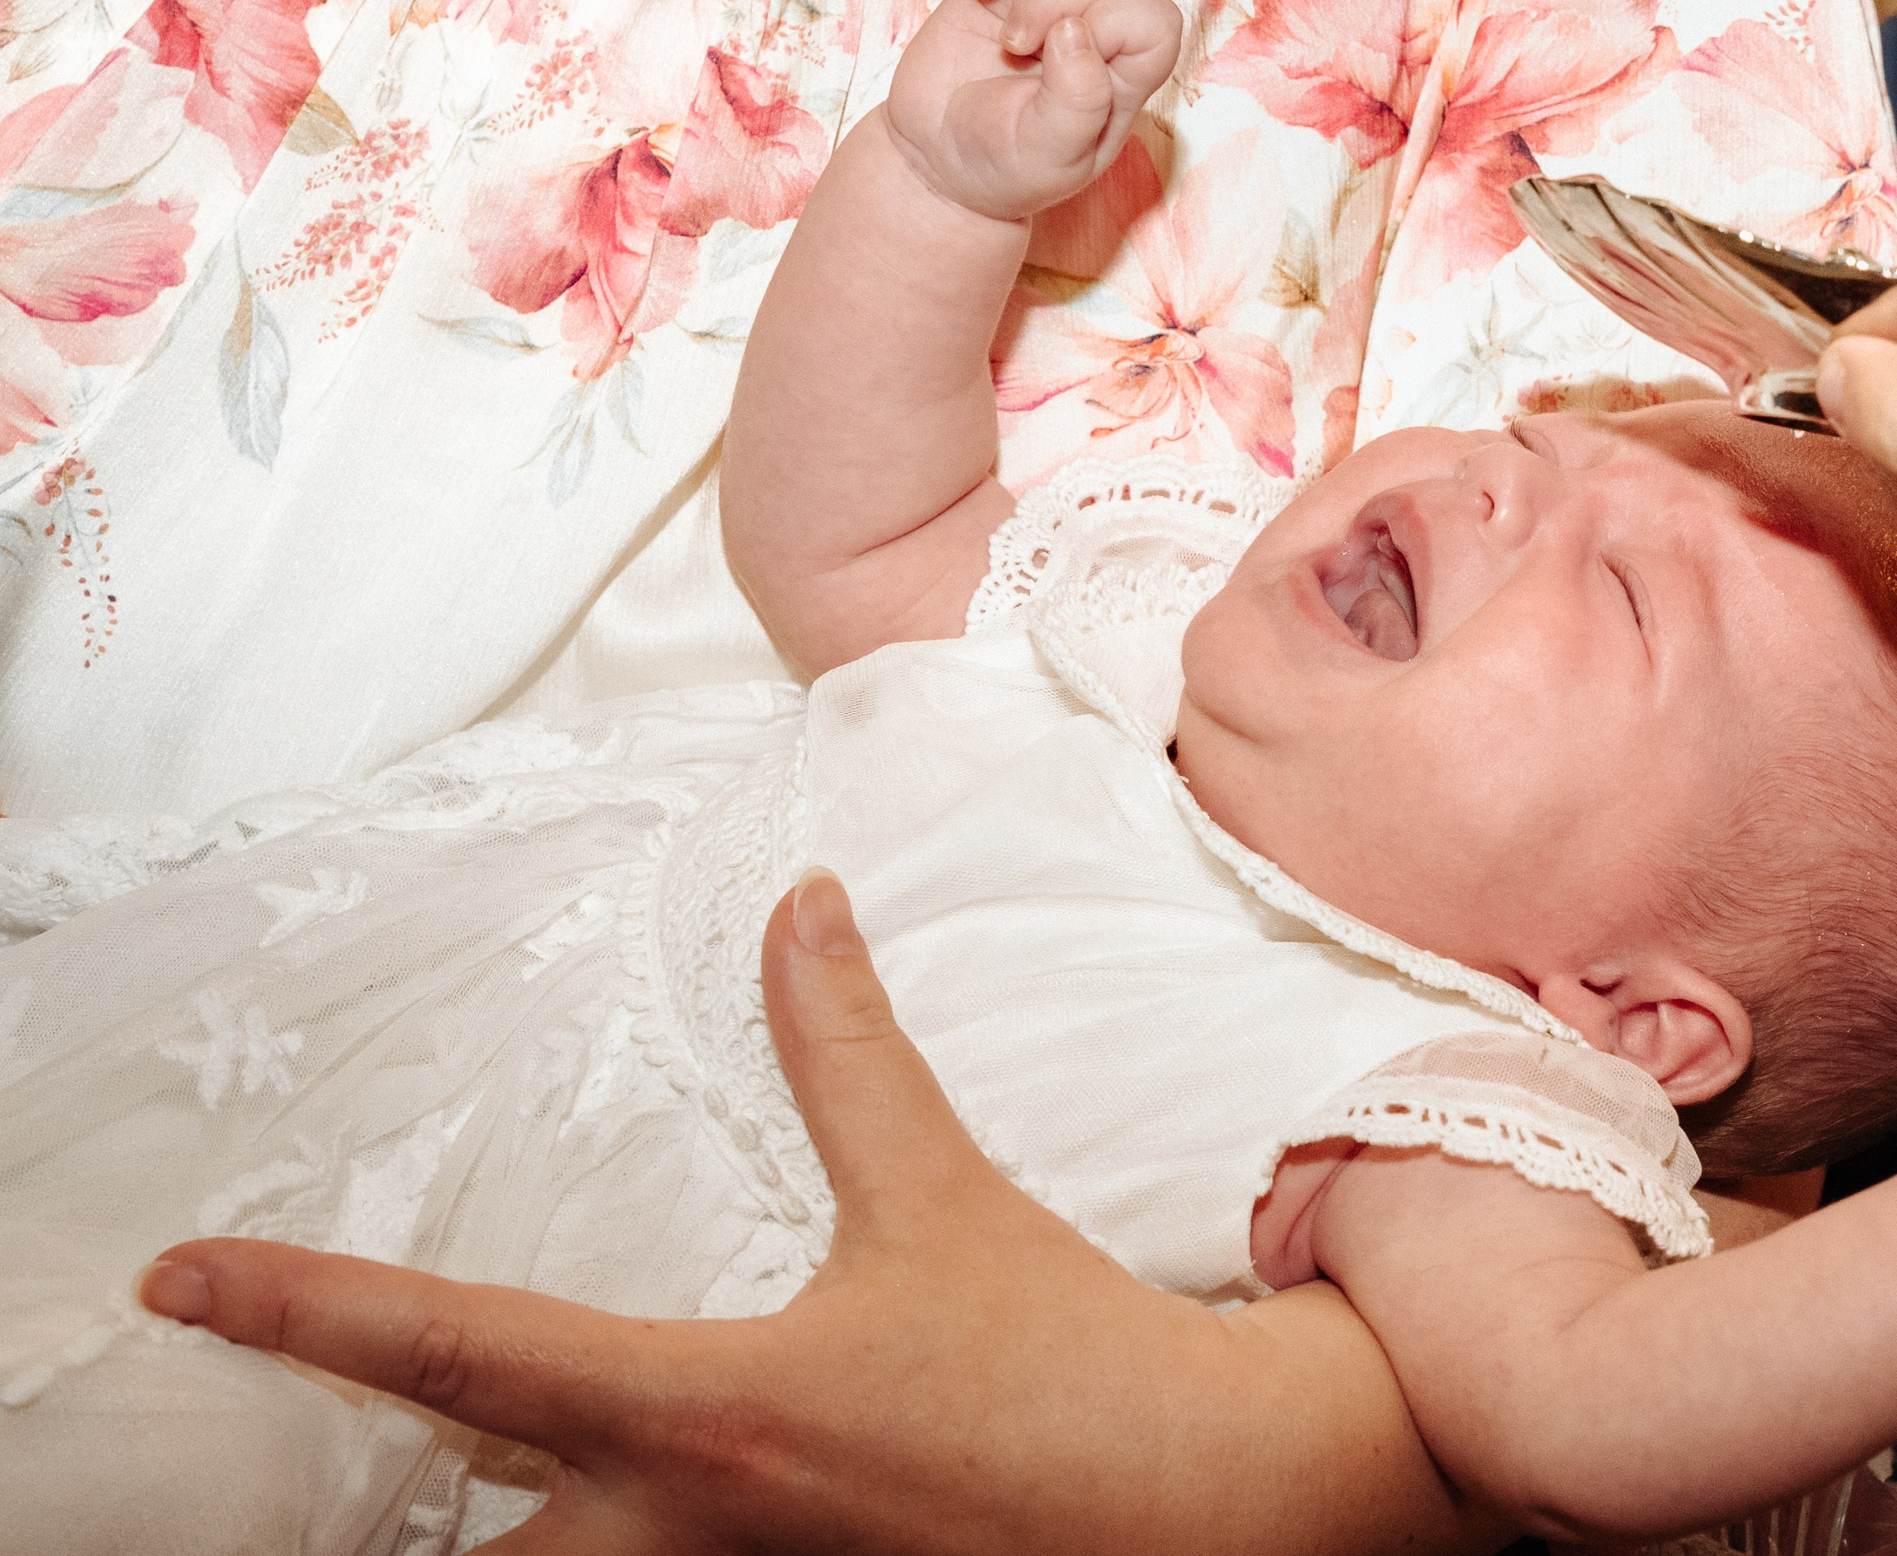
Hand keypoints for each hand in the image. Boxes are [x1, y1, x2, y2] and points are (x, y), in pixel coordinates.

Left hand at [137, 873, 1492, 1555]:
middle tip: (282, 1433)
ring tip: (448, 1468)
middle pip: (459, 1540)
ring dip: (490, 1528)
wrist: (1203, 1508)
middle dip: (365, 1496)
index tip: (185, 1282)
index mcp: (706, 1418)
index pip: (460, 1352)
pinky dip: (599, 1543)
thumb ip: (849, 1054)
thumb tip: (799, 912)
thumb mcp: (943, 1199)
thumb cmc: (1065, 1362)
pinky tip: (607, 1503)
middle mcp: (690, 1534)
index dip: (307, 1310)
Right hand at [884, 0, 1180, 220]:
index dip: (1113, 26)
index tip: (1058, 59)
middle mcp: (1099, 31)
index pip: (1153, 23)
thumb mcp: (1048, 155)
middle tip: (1013, 50)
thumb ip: (1076, 101)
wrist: (940, 160)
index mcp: (1125, 77)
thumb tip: (1075, 31)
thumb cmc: (1006, 168)